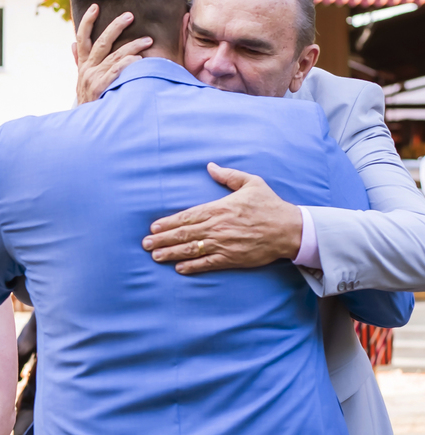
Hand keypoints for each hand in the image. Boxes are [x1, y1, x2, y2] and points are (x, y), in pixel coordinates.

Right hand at [74, 5, 152, 104]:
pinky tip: (138, 60)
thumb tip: (72, 44)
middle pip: (101, 42)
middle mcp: (87, 69)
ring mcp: (93, 78)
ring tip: (148, 41)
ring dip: (133, 46)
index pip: (83, 38)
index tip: (95, 6)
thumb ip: (78, 62)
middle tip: (130, 16)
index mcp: (83, 65)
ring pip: (115, 56)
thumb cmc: (89, 102)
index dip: (87, 21)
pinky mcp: (100, 88)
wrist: (83, 127)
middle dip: (116, 27)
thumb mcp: (81, 81)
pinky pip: (116, 72)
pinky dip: (127, 64)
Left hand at [142, 163, 302, 274]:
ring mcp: (223, 244)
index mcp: (219, 208)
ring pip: (190, 249)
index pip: (187, 216)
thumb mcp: (251, 183)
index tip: (153, 227)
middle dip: (162, 239)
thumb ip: (228, 175)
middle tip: (145, 244)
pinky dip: (191, 266)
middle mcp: (217, 227)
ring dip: (170, 253)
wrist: (290, 229)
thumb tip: (210, 166)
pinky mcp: (231, 258)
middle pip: (183, 234)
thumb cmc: (270, 205)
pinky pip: (207, 263)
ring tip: (155, 256)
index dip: (168, 223)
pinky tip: (178, 268)